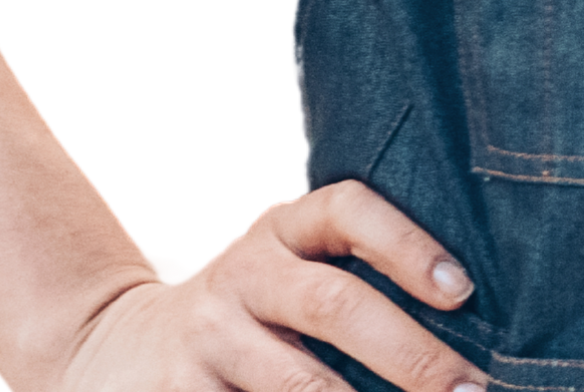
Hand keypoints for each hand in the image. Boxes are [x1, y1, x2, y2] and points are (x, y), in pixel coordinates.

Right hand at [54, 181, 486, 391]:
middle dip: (409, 352)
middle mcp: (245, 270)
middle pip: (335, 301)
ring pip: (299, 382)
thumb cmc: (240, 311)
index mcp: (279, 229)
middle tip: (468, 389)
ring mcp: (210, 334)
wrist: (115, 344)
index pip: (348, 210)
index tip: (462, 290)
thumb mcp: (281, 271)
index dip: (406, 244)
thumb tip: (458, 320)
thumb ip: (346, 276)